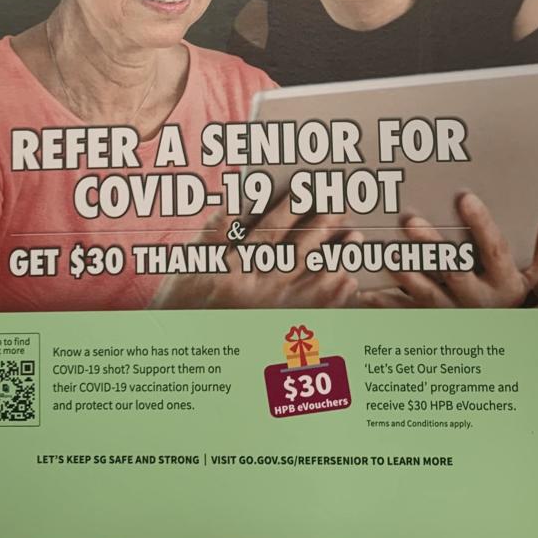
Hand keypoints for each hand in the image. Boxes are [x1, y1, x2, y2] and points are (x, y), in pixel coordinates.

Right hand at [152, 204, 360, 309]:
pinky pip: (318, 311)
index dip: (291, 207)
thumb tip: (235, 197)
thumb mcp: (192, 262)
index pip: (271, 231)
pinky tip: (349, 278)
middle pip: (299, 250)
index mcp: (236, 269)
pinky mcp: (284, 329)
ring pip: (315, 279)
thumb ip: (216, 230)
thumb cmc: (184, 301)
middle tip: (341, 205)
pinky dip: (336, 294)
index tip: (308, 189)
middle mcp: (260, 290)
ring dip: (337, 256)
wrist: (185, 348)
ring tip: (353, 236)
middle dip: (322, 225)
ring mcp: (275, 312)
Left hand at [363, 194, 537, 309]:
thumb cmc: (511, 296)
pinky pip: (404, 312)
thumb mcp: (533, 274)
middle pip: (453, 271)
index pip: (494, 250)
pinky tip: (364, 290)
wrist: (499, 341)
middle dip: (432, 245)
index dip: (482, 224)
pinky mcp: (429, 319)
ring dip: (404, 271)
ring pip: (424, 292)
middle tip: (412, 219)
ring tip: (386, 251)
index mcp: (504, 282)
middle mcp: (477, 298)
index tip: (465, 197)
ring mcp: (451, 310)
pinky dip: (383, 302)